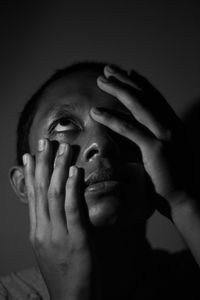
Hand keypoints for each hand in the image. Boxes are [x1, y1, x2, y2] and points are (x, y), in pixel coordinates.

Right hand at [22, 140, 93, 299]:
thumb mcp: (53, 248)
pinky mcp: (77, 241)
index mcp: (38, 232)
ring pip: (56, 195)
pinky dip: (73, 188)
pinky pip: (72, 209)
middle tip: (45, 141)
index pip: (32, 197)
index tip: (31, 155)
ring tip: (63, 147)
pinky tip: (74, 171)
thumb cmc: (66, 274)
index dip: (32, 174)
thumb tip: (59, 206)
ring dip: (59, 168)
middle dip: (44, 164)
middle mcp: (44, 231)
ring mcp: (59, 235)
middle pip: (42, 190)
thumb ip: (53, 226)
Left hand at [90, 65, 188, 217]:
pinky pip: (130, 129)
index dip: (139, 84)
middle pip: (146, 96)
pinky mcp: (156, 149)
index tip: (126, 74)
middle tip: (108, 70)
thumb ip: (151, 140)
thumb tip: (135, 134)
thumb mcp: (163, 154)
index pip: (155, 99)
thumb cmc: (171, 180)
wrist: (184, 200)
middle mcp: (172, 125)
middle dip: (125, 81)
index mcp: (174, 126)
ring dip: (118, 90)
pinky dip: (111, 119)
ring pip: (138, 106)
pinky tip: (96, 112)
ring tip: (101, 80)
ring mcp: (166, 135)